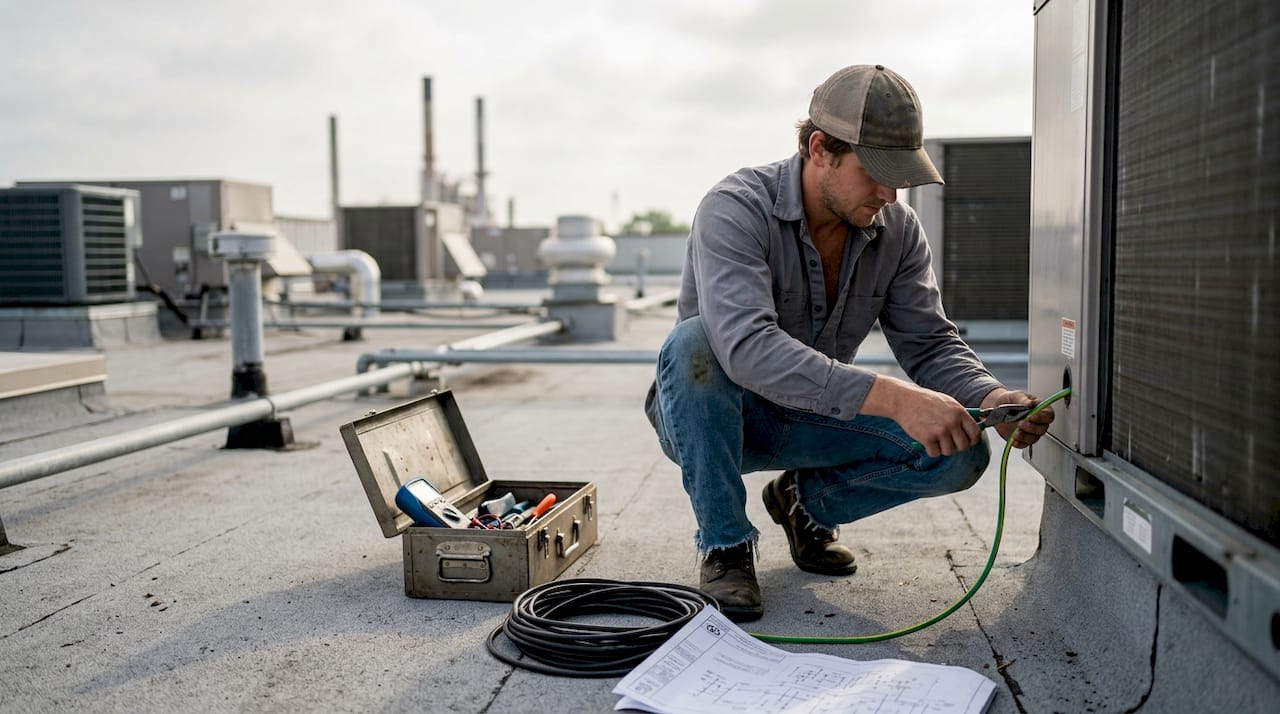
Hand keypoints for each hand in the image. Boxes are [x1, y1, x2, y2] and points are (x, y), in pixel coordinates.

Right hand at [864, 376, 981, 457]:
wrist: (904, 400)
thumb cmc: (926, 401)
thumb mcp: (947, 402)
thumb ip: (960, 415)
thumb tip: (972, 427)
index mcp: (959, 412)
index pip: (975, 433)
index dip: (972, 440)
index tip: (966, 441)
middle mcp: (952, 422)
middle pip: (963, 446)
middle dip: (956, 446)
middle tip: (948, 441)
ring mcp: (940, 431)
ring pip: (949, 451)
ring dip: (942, 448)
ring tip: (935, 439)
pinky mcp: (927, 438)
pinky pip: (935, 453)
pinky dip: (930, 450)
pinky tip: (926, 441)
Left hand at [980, 388, 1054, 448]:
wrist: (997, 407)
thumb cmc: (1011, 399)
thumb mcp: (1017, 395)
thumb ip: (1024, 400)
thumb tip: (1030, 403)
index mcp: (1040, 409)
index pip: (1048, 416)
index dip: (1042, 418)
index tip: (1032, 416)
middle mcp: (1037, 422)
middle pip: (1042, 429)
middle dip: (1032, 428)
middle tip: (1021, 423)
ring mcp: (1030, 431)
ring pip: (1034, 438)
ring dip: (1025, 436)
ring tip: (1016, 432)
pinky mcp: (1021, 438)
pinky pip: (1023, 444)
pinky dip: (1019, 443)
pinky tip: (1014, 439)